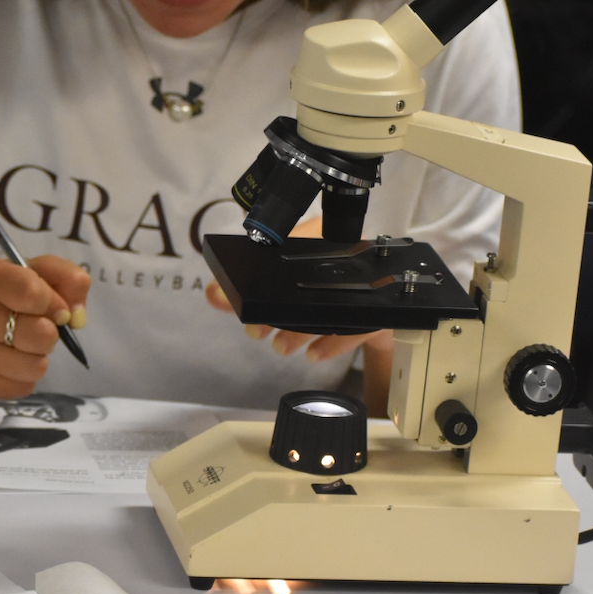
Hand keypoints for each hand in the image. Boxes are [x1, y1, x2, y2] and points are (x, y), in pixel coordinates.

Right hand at [0, 255, 91, 401]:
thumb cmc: (6, 298)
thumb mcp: (38, 274)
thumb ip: (68, 280)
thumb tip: (76, 316)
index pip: (32, 290)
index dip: (54, 302)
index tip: (56, 308)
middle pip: (40, 332)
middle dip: (50, 333)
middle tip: (36, 328)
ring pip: (35, 365)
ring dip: (38, 358)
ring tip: (21, 347)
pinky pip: (24, 387)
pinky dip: (25, 378)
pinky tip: (8, 365)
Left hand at [204, 216, 394, 413]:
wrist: (379, 293)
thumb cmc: (325, 281)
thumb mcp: (285, 281)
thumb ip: (244, 291)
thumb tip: (213, 293)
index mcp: (319, 240)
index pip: (291, 246)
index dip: (264, 267)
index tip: (238, 291)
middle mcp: (344, 260)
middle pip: (310, 283)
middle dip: (280, 311)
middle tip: (256, 330)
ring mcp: (364, 285)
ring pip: (332, 306)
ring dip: (302, 329)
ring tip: (281, 346)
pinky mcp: (377, 310)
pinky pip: (359, 326)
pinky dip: (335, 343)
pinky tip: (315, 353)